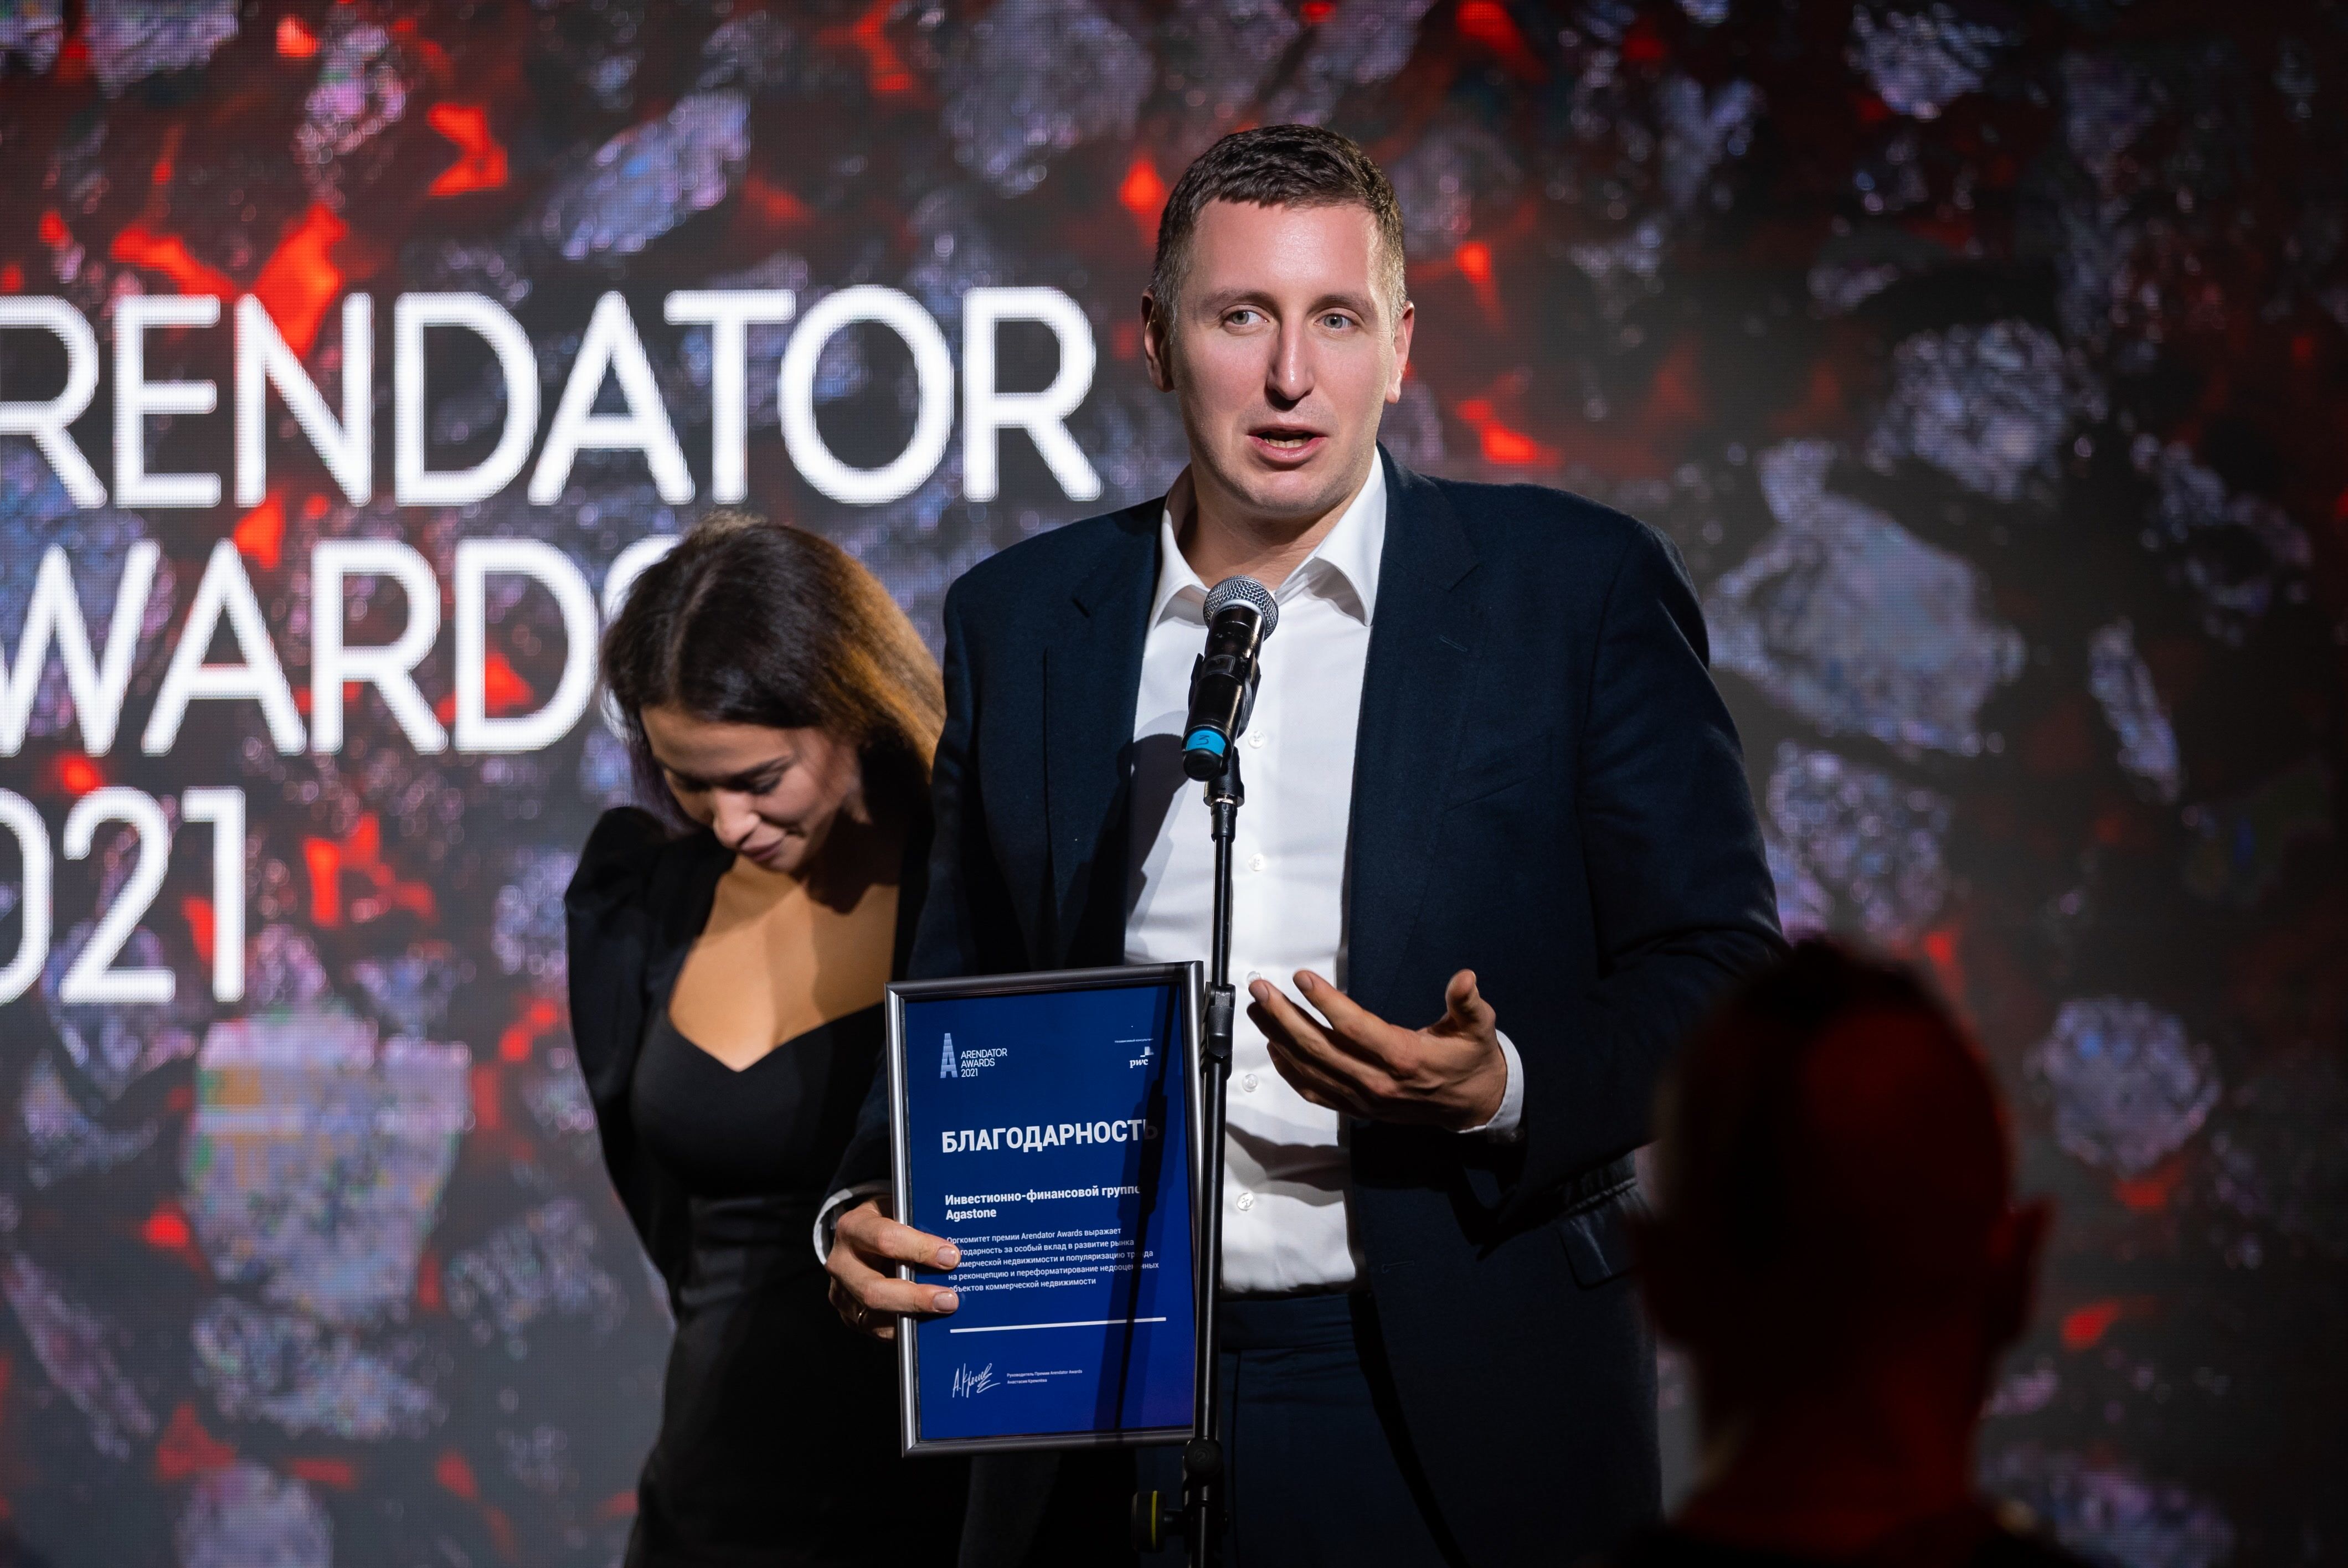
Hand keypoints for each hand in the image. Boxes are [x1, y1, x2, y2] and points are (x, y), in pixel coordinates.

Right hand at [825, 1197, 960, 1340]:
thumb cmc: (886, 1219)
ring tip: (944, 1311)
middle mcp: (841, 1263)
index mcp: (853, 1228)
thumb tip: (958, 1239)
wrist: (858, 1236)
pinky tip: (929, 1322)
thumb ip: (920, 1220)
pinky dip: (906, 1329)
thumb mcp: (898, 1208)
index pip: (885, 1239)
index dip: (919, 1249)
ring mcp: (842, 1293)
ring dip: (913, 1317)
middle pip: (874, 1290)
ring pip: (875, 1316)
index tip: (950, 1257)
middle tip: (949, 1300)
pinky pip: (878, 1329)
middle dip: (915, 1298)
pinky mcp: (849, 1315)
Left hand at [1248, 968, 1506, 1130]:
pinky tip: (1274, 1047)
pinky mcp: (1357, 1108)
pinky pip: (1315, 1091)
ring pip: (1311, 1069)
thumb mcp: (1478, 1028)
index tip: (1302, 978)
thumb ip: (1468, 1003)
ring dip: (1279, 1038)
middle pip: (1321, 1048)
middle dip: (1284, 1016)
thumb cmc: (1470, 1060)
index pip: (1355, 1028)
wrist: (1471, 1105)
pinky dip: (1290, 1071)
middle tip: (1261, 989)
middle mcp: (1378, 1081)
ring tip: (1258, 1009)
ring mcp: (1364, 1098)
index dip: (1326, 1002)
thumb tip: (1465, 978)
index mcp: (1405, 1058)